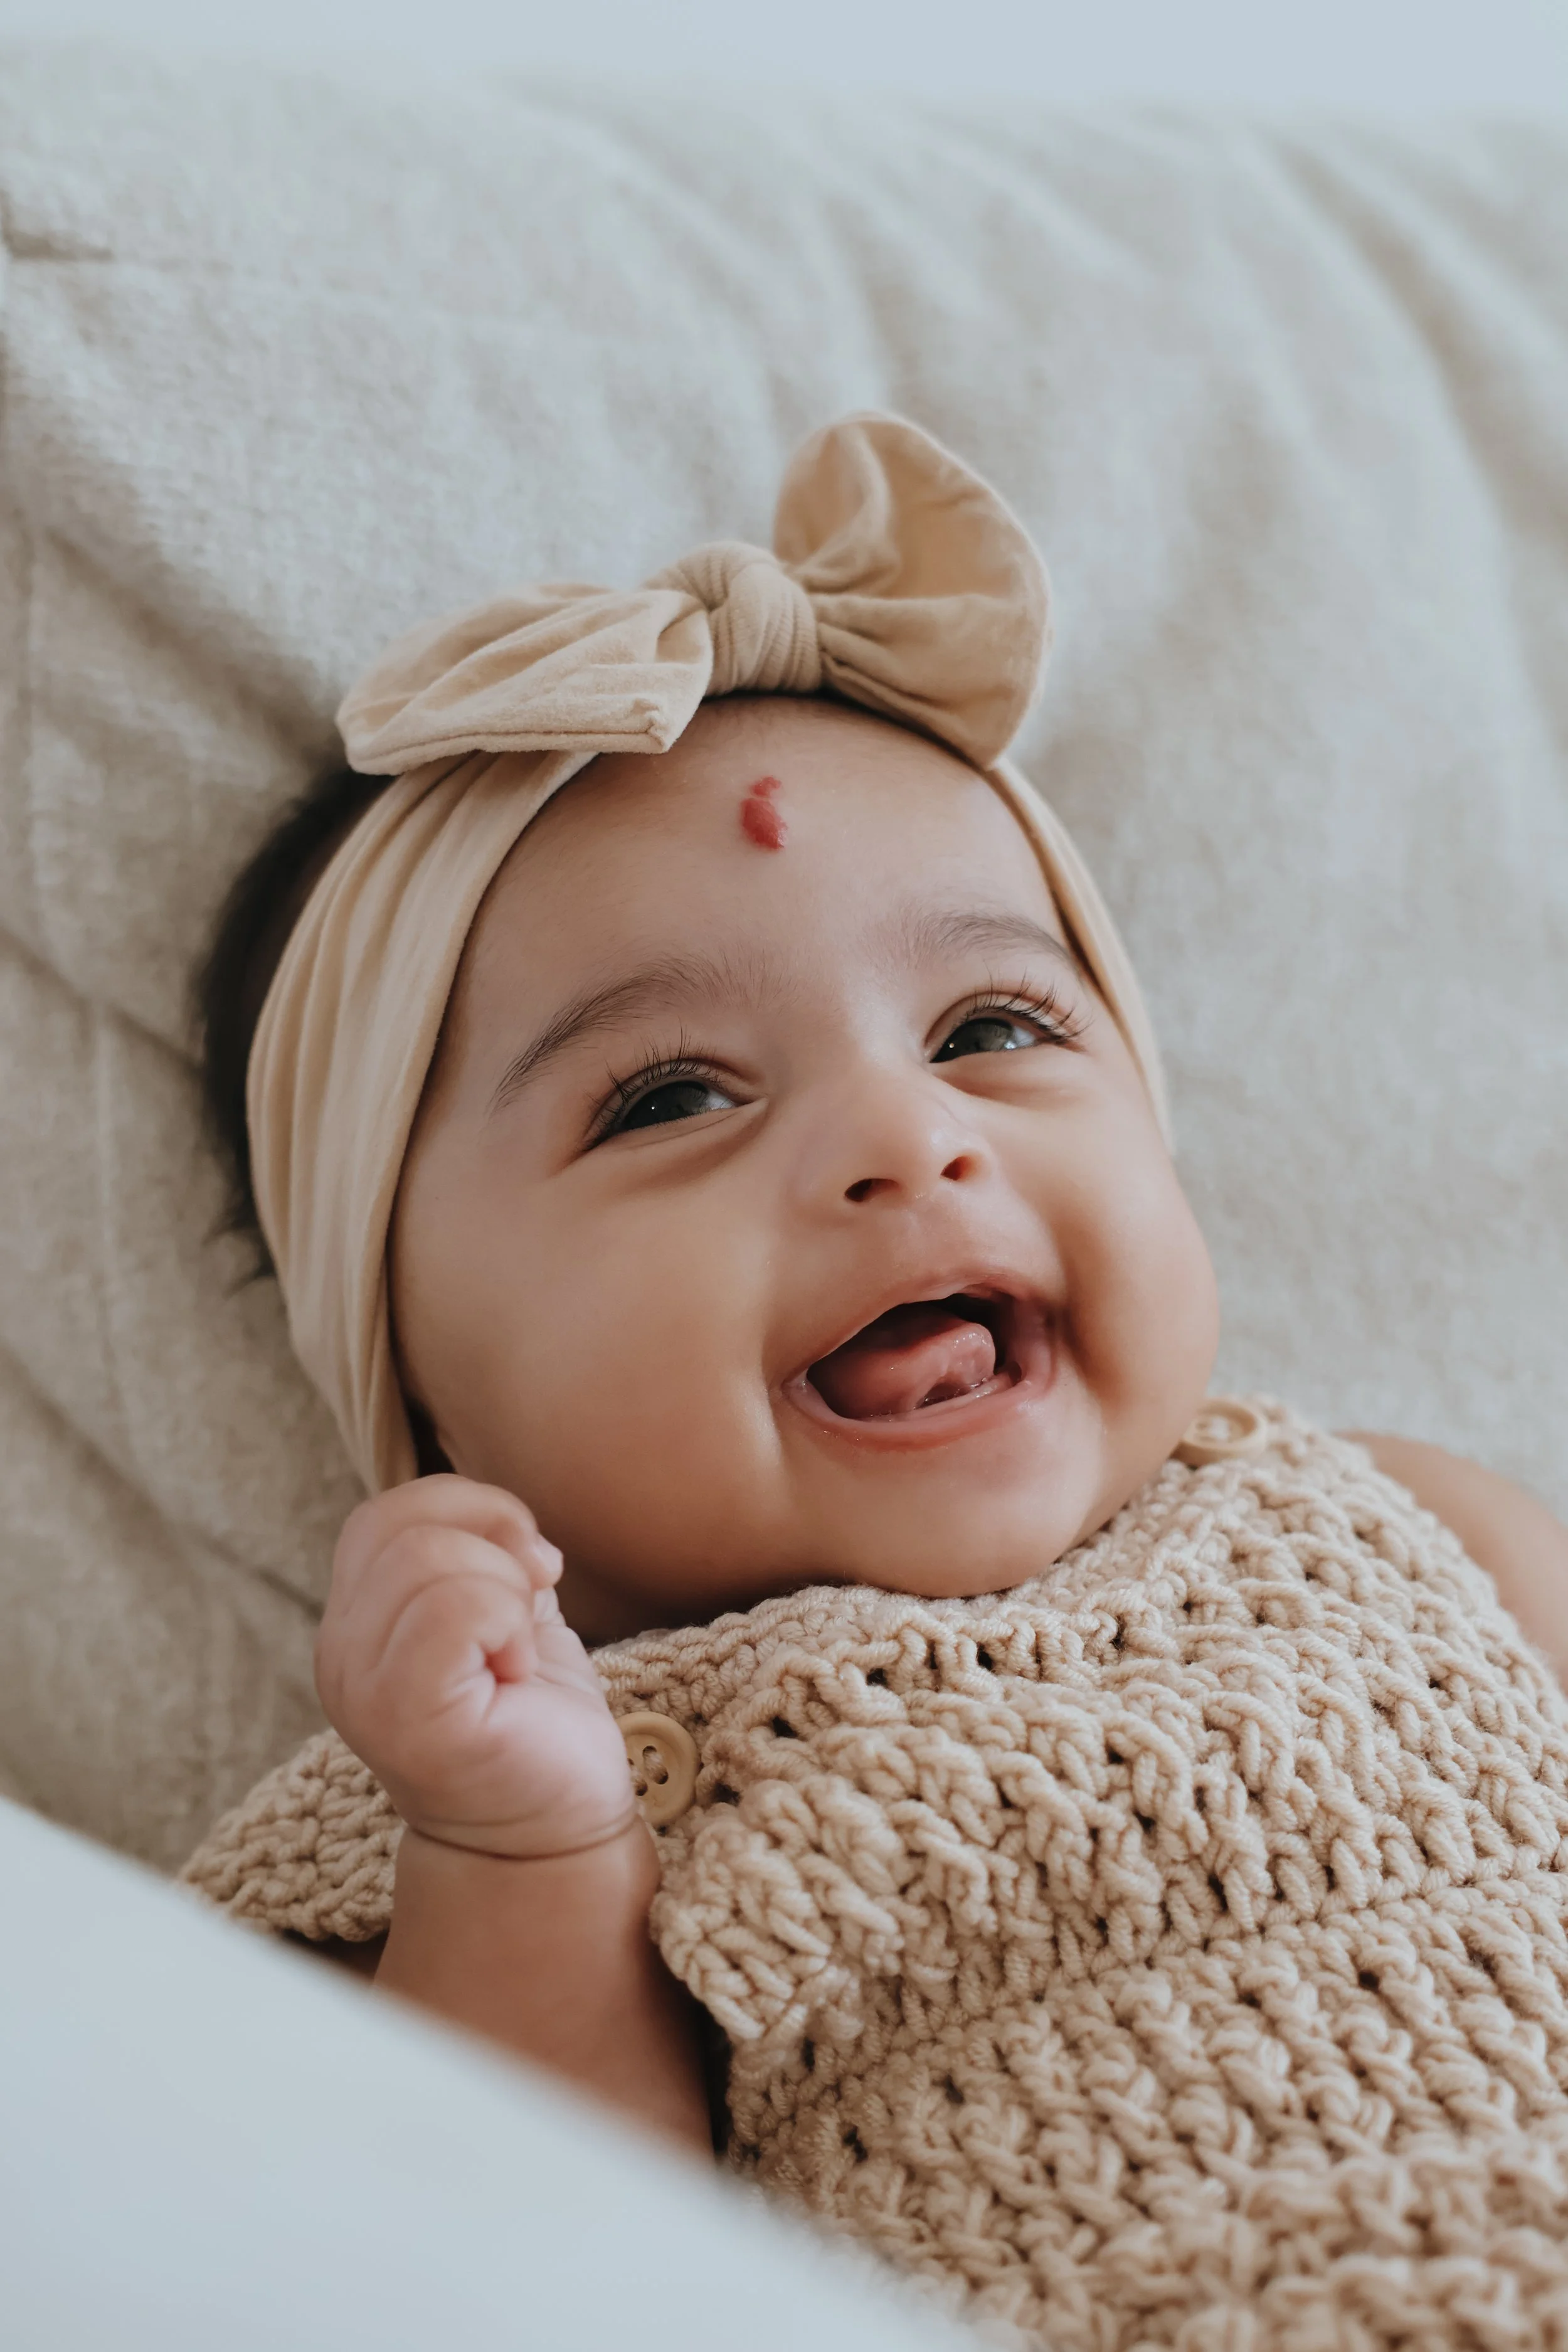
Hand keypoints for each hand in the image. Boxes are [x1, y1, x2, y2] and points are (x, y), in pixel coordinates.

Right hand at [316, 1475, 637, 1859]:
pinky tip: (518, 1674)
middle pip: (406, 1530)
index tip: (528, 1564)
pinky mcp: (408, 1721)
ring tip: (518, 1653)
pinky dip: (509, 1624)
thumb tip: (501, 1517)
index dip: (469, 1511)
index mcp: (355, 1622)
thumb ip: (476, 1554)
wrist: (553, 1830)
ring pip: (428, 1561)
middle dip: (496, 1548)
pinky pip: (453, 1612)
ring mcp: (364, 1691)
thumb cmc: (531, 1718)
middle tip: (531, 1612)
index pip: (383, 1514)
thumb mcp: (500, 1610)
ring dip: (506, 1591)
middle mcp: (340, 1655)